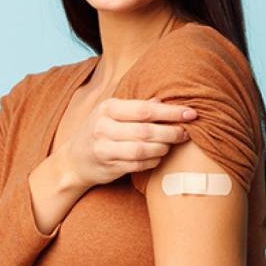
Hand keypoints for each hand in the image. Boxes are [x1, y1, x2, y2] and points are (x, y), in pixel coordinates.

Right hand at [57, 98, 196, 189]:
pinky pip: (138, 164)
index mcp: (108, 108)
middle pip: (146, 131)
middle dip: (171, 132)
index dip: (170, 112)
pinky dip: (153, 160)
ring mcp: (104, 148)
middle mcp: (103, 127)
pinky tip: (160, 156)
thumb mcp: (112, 113)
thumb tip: (163, 99)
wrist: (74, 160)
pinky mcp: (109, 166)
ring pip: (143, 149)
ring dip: (163, 148)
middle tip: (186, 133)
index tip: (191, 113)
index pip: (145, 109)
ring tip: (172, 145)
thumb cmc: (99, 131)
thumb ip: (137, 107)